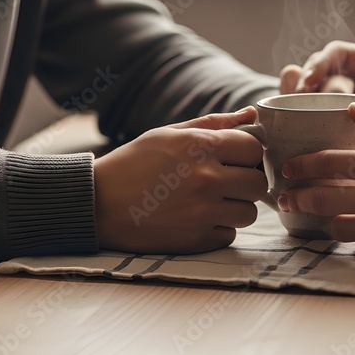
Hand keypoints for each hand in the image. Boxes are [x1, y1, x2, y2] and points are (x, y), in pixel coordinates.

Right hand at [94, 107, 265, 253]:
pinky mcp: (195, 240)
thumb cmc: (132, 163)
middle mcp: (206, 178)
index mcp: (200, 146)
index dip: (247, 154)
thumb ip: (214, 123)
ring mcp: (202, 212)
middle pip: (258, 183)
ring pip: (249, 213)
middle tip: (224, 183)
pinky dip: (216, 229)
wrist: (97, 203)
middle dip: (245, 182)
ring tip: (208, 202)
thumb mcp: (168, 133)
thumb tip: (251, 114)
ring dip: (234, 208)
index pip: (255, 149)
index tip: (234, 159)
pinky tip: (194, 219)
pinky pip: (228, 235)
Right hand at [279, 41, 354, 126]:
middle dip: (318, 93)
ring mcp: (336, 98)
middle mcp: (347, 76)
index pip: (334, 54)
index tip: (307, 83)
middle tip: (322, 112)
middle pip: (320, 77)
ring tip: (293, 117)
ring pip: (307, 93)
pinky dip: (295, 115)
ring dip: (298, 103)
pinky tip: (287, 124)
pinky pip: (306, 113)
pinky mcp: (329, 119)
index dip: (317, 65)